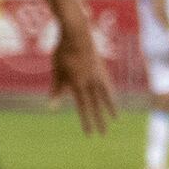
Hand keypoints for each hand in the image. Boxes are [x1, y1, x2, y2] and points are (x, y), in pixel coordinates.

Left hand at [46, 7, 116, 135]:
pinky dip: (110, 94)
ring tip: (116, 119)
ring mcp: (98, 75)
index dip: (86, 122)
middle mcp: (90, 81)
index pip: (82, 108)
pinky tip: (112, 99)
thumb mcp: (57, 71)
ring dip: (110, 108)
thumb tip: (52, 107)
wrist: (77, 33)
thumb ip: (57, 89)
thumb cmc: (62, 51)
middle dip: (99, 121)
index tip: (89, 134)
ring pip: (105, 96)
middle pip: (96, 105)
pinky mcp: (101, 68)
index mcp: (77, 84)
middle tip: (104, 135)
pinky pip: (107, 85)